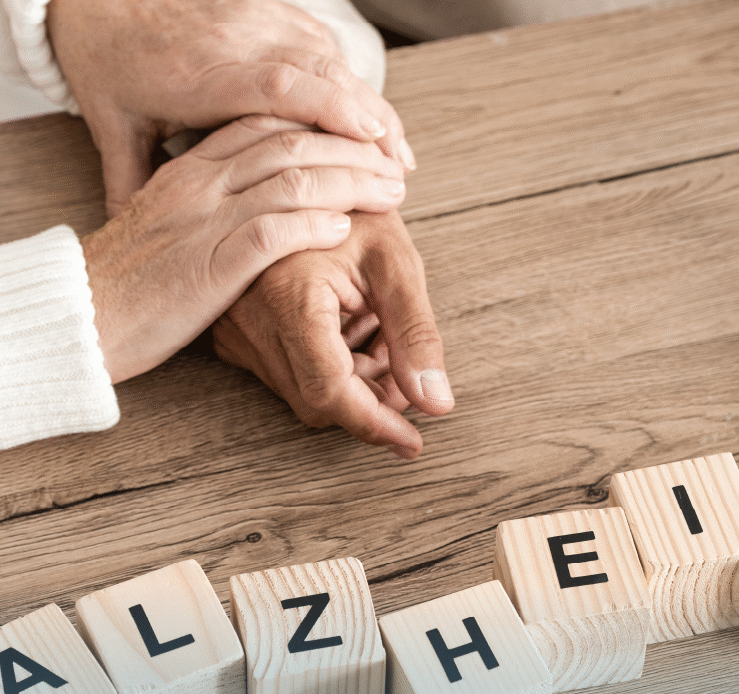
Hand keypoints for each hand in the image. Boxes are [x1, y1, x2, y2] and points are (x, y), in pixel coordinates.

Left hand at [47, 0, 412, 216]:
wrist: (100, 3)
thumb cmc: (111, 70)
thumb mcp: (114, 130)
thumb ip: (132, 185)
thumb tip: (142, 241)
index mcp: (199, 74)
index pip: (278, 86)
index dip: (330, 111)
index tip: (371, 144)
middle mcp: (236, 40)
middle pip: (321, 72)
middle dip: (370, 120)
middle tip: (399, 169)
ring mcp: (258, 21)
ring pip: (333, 60)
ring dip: (371, 107)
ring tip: (398, 154)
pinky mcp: (271, 13)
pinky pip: (325, 46)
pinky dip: (354, 84)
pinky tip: (372, 121)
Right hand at [82, 115, 406, 383]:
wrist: (80, 317)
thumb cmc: (131, 280)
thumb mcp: (172, 224)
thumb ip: (215, 202)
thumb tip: (268, 200)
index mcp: (190, 170)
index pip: (266, 124)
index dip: (322, 128)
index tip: (361, 140)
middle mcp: (200, 184)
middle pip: (291, 143)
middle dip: (351, 149)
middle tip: (392, 163)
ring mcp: (204, 221)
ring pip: (293, 180)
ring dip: (351, 183)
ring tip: (389, 192)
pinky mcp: (211, 265)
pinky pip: (274, 231)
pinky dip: (317, 225)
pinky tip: (347, 229)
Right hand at [212, 211, 453, 458]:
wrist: (302, 170)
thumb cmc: (354, 206)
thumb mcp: (397, 263)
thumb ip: (417, 335)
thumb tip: (436, 403)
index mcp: (287, 295)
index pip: (330, 391)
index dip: (376, 423)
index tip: (414, 442)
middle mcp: (247, 317)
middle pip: (316, 401)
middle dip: (370, 401)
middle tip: (407, 369)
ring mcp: (233, 327)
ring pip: (301, 393)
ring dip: (351, 381)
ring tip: (380, 332)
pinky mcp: (229, 331)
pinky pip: (283, 373)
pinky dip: (327, 366)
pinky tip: (351, 328)